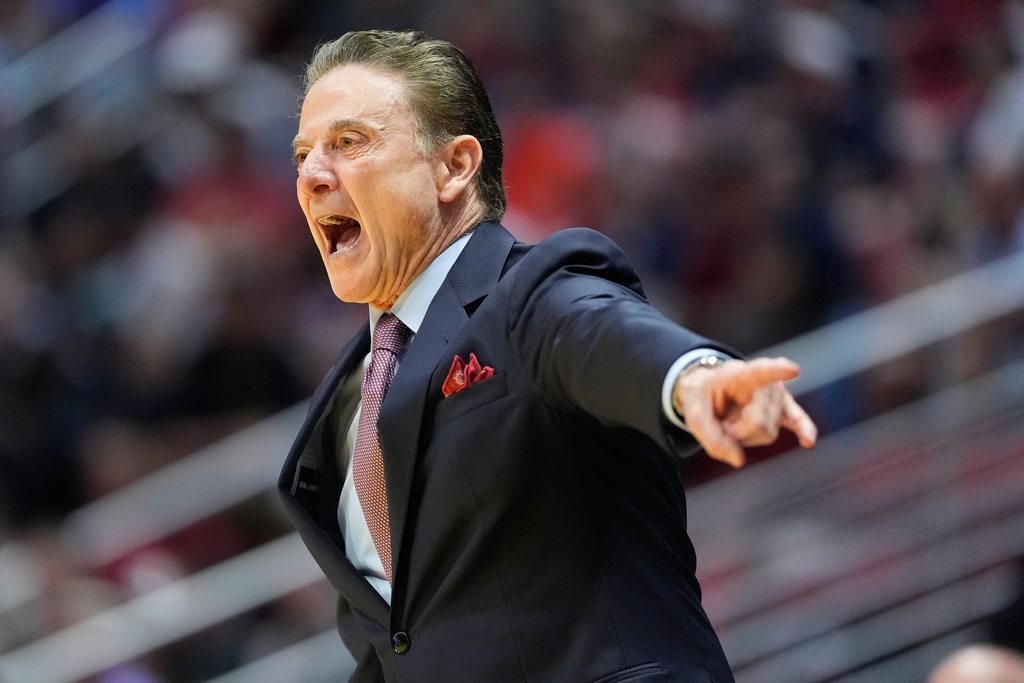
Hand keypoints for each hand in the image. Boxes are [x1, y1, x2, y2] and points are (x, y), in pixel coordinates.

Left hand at [672, 357, 816, 467]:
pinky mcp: (785, 409)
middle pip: (758, 422)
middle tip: (723, 424)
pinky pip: (798, 421)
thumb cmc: (704, 400)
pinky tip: (808, 441)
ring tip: (736, 422)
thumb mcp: (695, 417)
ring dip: (747, 436)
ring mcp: (777, 396)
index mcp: (738, 375)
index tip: (793, 370)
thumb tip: (739, 460)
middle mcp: (764, 382)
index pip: (759, 372)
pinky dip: (804, 430)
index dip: (776, 371)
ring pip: (768, 432)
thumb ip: (712, 439)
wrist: (711, 392)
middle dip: (737, 433)